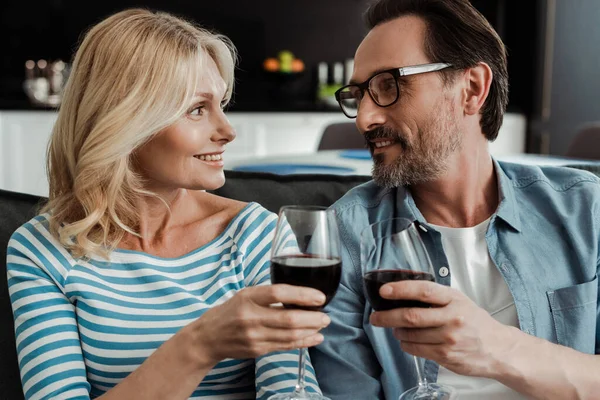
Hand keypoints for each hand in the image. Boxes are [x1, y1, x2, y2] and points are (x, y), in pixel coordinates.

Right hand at [189, 284, 330, 363]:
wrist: (209, 337)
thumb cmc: (230, 311)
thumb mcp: (246, 294)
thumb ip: (269, 295)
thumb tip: (301, 295)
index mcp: (248, 297)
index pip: (278, 293)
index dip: (302, 294)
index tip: (319, 297)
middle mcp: (251, 317)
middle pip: (288, 319)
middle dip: (312, 318)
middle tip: (326, 316)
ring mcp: (254, 336)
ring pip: (289, 335)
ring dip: (311, 331)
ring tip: (322, 325)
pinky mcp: (258, 350)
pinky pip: (285, 346)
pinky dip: (303, 342)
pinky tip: (314, 338)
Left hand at [370, 280, 517, 377]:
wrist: (498, 348)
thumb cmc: (475, 321)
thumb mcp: (459, 301)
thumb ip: (435, 297)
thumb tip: (402, 292)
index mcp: (454, 299)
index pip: (424, 291)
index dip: (401, 290)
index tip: (384, 291)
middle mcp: (452, 318)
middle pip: (411, 316)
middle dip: (387, 316)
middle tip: (375, 317)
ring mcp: (449, 338)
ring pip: (410, 335)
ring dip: (397, 332)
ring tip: (394, 328)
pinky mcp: (446, 355)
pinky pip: (416, 349)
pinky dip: (406, 344)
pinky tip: (406, 340)